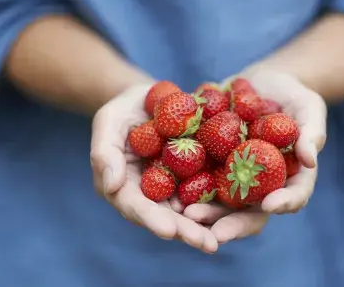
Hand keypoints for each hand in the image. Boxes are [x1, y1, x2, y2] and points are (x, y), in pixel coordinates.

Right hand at [91, 84, 218, 252]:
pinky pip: (207, 189)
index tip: (169, 230)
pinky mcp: (194, 175)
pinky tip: (239, 211)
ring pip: (189, 210)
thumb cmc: (122, 111)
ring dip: (205, 225)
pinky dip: (220, 202)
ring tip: (221, 238)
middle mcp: (151, 193)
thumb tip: (112, 186)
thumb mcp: (108, 123)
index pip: (135, 206)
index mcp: (125, 186)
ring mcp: (174, 186)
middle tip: (207, 244)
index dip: (151, 218)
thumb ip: (104, 153)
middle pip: (166, 216)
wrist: (149, 100)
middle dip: (185, 231)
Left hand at [184, 67, 326, 242]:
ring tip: (187, 215)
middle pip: (250, 211)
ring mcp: (233, 176)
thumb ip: (312, 132)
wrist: (259, 83)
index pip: (291, 196)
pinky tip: (169, 189)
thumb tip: (310, 160)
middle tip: (217, 233)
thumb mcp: (308, 107)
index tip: (270, 205)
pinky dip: (185, 186)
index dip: (283, 203)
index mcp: (288, 176)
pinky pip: (198, 177)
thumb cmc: (293, 95)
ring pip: (220, 202)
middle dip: (234, 223)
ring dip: (205, 212)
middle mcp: (259, 184)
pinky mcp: (211, 163)